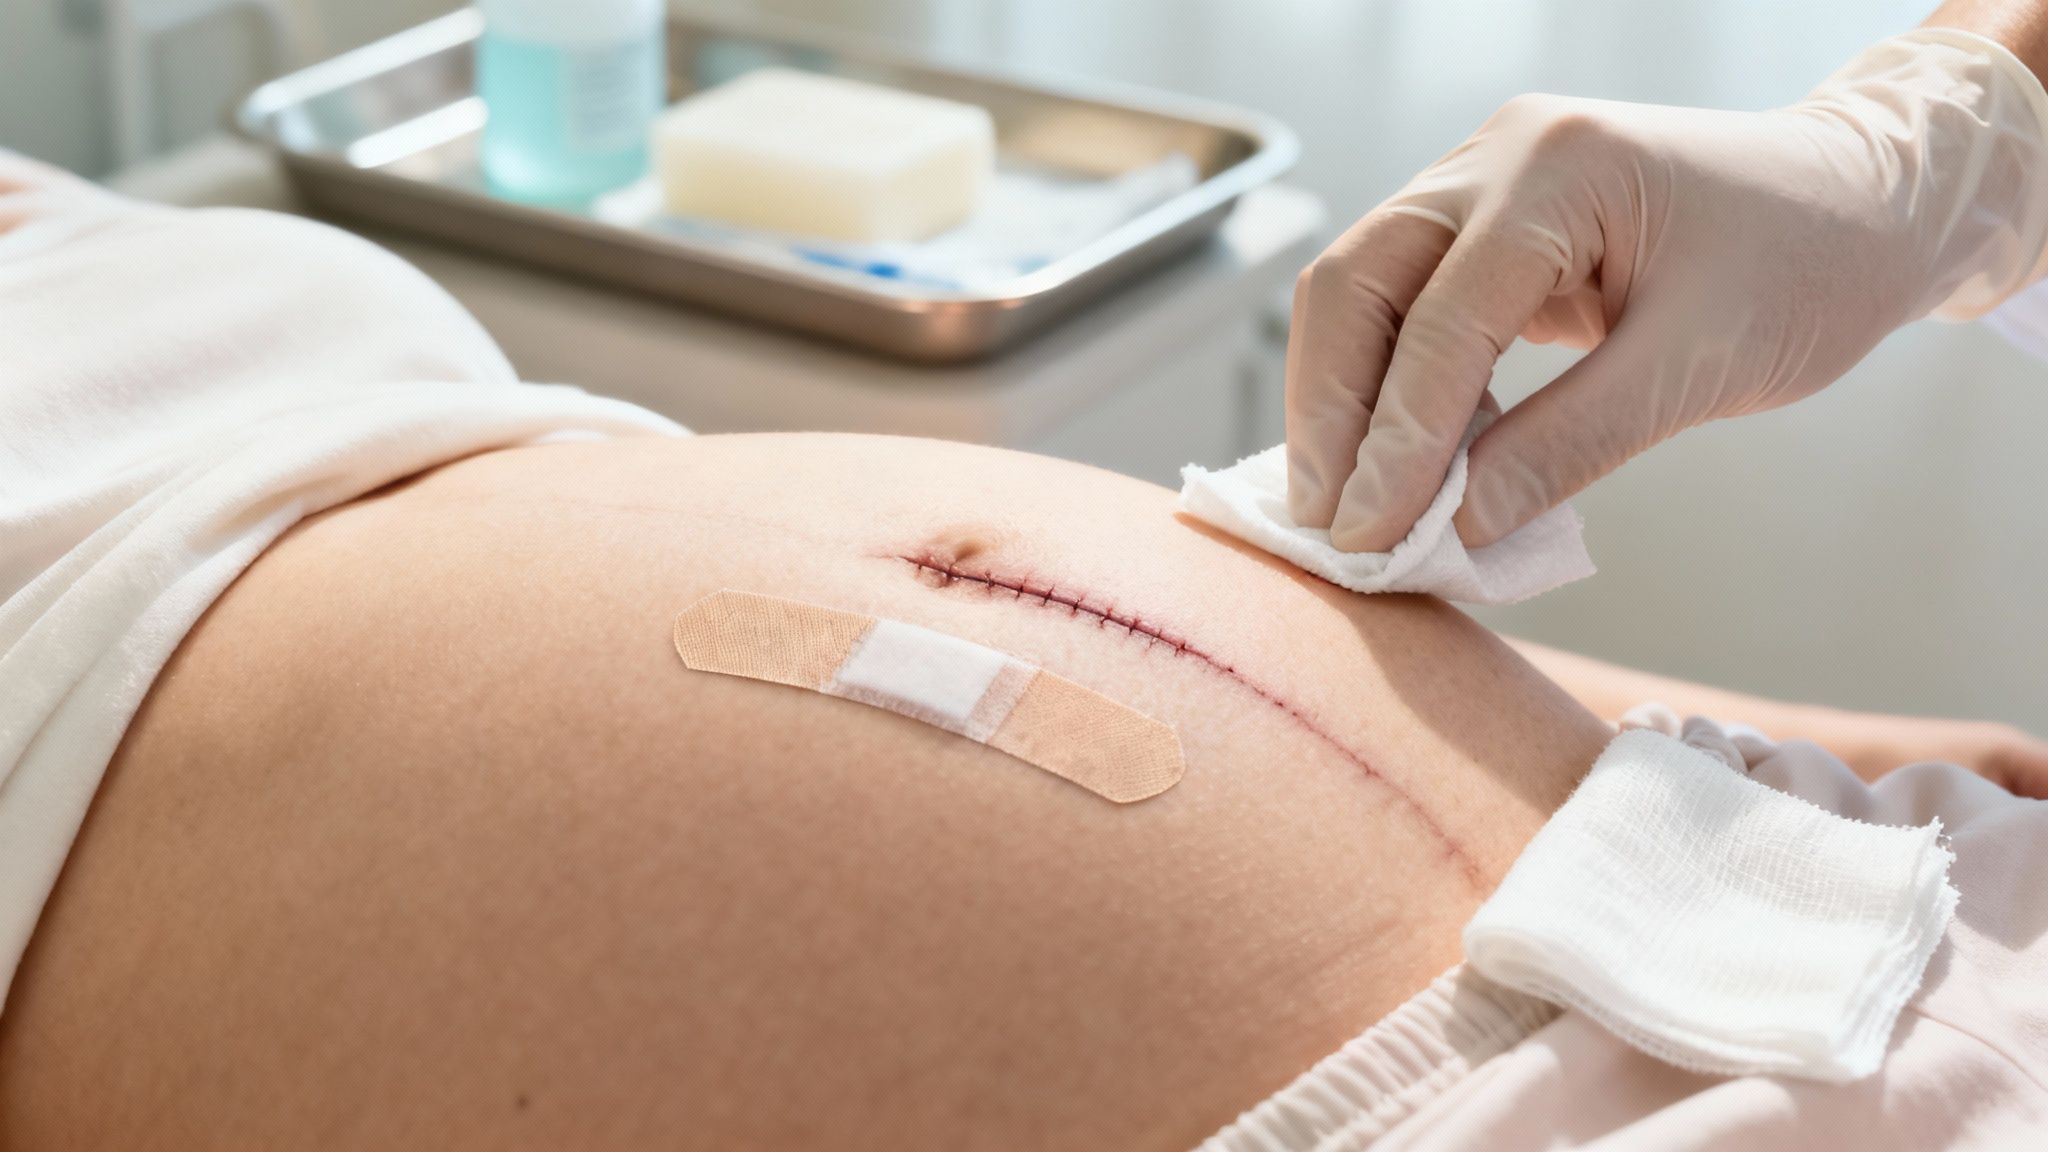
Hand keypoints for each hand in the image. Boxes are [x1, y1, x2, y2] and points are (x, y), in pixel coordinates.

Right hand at [1286, 31, 2047, 550]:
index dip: (1396, 439)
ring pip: (1356, 293)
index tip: (1372, 539)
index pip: (1439, 316)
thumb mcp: (1700, 366)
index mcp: (1557, 167)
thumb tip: (1453, 530)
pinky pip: (1398, 308)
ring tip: (1342, 507)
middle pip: (1354, 284)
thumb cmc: (1809, 267)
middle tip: (1330, 526)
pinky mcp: (1482, 228)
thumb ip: (1569, 445)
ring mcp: (1479, 183)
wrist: (1862, 204)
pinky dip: (1383, 389)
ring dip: (1341, 404)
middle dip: (1331, 413)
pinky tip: (1390, 463)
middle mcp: (1494, 157)